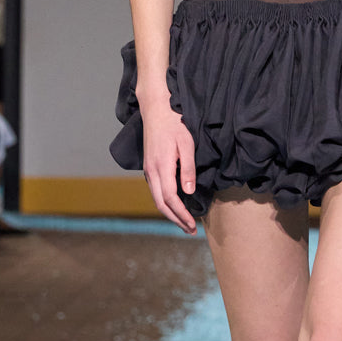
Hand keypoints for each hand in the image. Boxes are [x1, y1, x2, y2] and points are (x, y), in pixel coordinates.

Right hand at [141, 100, 198, 233]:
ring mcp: (148, 170)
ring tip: (185, 223)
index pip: (170, 198)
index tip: (193, 224)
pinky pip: (155, 191)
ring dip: (170, 213)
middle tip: (191, 230)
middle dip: (176, 220)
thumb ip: (187, 169)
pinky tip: (175, 206)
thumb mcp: (186, 144)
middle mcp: (151, 171)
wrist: (156, 109)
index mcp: (161, 167)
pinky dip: (165, 203)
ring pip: (156, 199)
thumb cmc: (174, 124)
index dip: (182, 214)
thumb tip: (189, 192)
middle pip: (161, 204)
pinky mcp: (149, 167)